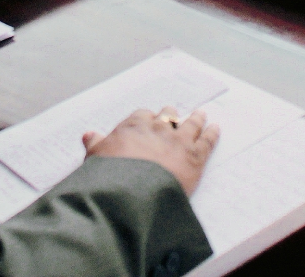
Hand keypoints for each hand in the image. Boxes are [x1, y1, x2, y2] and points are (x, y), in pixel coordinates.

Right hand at [83, 107, 219, 195]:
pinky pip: (206, 140)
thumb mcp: (96, 157)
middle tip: (174, 113)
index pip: (143, 115)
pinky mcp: (194, 156)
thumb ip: (96, 144)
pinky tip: (216, 129)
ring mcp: (178, 140)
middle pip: (168, 116)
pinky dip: (212, 134)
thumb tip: (88, 135)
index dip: (147, 118)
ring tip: (201, 114)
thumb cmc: (112, 175)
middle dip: (171, 115)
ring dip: (196, 119)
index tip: (149, 119)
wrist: (132, 191)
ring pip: (190, 124)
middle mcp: (158, 128)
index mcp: (134, 126)